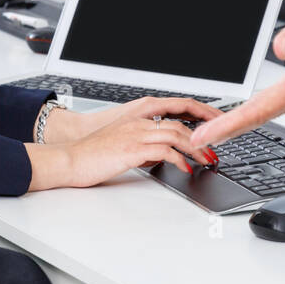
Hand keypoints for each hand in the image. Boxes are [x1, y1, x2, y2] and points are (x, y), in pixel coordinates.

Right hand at [27, 112, 215, 190]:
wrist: (70, 160)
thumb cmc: (93, 157)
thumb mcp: (123, 148)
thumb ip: (144, 148)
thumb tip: (163, 158)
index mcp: (137, 120)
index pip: (173, 115)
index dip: (195, 124)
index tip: (210, 134)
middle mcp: (138, 123)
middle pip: (179, 124)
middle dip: (201, 138)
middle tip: (213, 152)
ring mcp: (135, 134)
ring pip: (176, 134)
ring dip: (196, 149)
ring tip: (206, 161)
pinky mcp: (131, 148)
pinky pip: (163, 150)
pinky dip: (179, 159)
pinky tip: (185, 168)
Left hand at [190, 0, 284, 147]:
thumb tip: (281, 45)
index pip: (264, 106)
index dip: (233, 122)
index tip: (208, 135)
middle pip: (263, 113)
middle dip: (231, 128)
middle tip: (200, 138)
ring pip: (272, 107)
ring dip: (245, 119)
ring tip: (220, 128)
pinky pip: (282, 96)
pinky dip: (262, 105)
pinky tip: (255, 106)